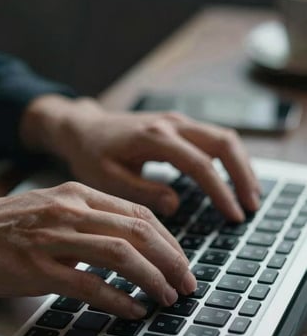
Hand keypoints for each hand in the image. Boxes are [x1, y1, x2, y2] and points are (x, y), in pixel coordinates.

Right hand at [0, 182, 195, 318]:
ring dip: (153, 279)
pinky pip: (88, 284)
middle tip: (187, 284)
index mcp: (77, 193)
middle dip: (171, 260)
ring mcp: (53, 238)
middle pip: (138, 232)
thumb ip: (88, 221)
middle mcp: (69, 210)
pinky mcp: (36, 269)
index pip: (138, 213)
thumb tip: (127, 248)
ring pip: (121, 255)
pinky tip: (134, 310)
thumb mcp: (51, 209)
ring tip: (168, 298)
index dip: (169, 240)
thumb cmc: (1, 226)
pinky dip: (118, 299)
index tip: (181, 261)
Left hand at [21, 96, 259, 220]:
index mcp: (154, 137)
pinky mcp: (178, 126)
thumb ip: (142, 191)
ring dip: (241, 165)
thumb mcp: (107, 178)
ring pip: (223, 137)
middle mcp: (171, 123)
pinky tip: (233, 180)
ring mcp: (177, 121)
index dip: (220, 191)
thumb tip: (175, 205)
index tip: (233, 215)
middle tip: (252, 206)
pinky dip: (229, 159)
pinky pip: (213, 138)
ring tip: (250, 196)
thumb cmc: (91, 154)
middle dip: (243, 175)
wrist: (84, 128)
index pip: (199, 164)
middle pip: (223, 142)